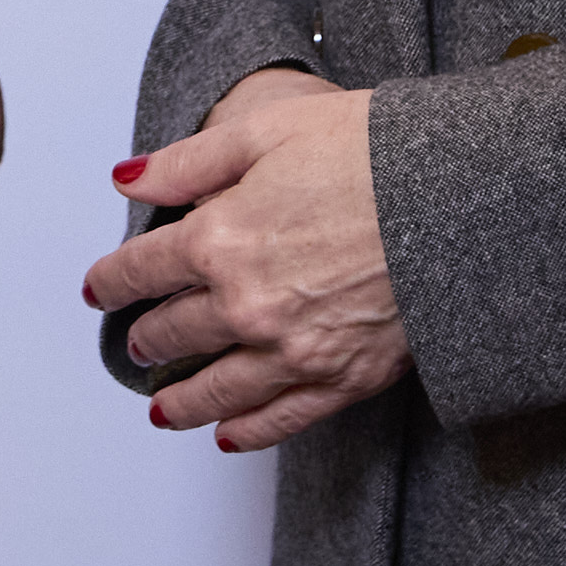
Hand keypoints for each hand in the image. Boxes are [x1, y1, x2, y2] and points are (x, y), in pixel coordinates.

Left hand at [83, 66, 408, 450]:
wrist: (464, 198)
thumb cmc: (375, 153)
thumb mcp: (267, 130)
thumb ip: (187, 163)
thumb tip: (127, 180)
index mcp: (220, 239)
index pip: (142, 270)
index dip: (112, 280)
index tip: (101, 287)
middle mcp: (246, 305)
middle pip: (174, 331)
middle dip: (148, 335)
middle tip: (138, 338)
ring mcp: (294, 350)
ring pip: (216, 389)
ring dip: (180, 399)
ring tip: (162, 406)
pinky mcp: (343, 378)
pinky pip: (279, 419)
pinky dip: (246, 431)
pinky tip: (227, 435)